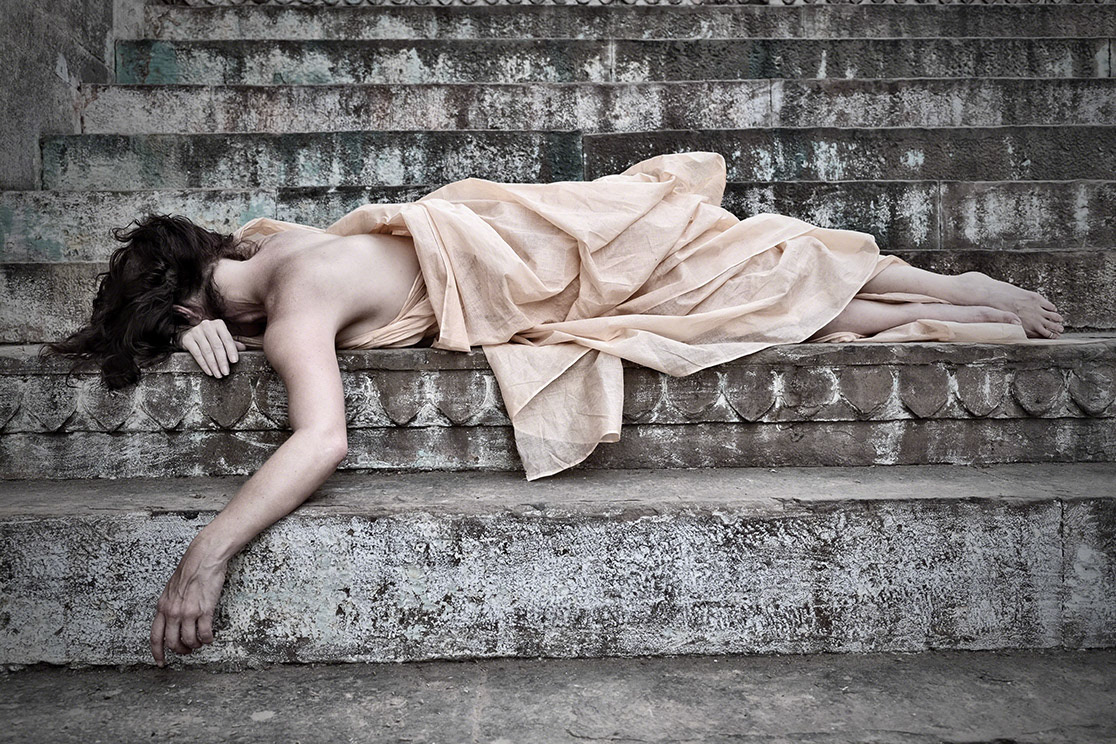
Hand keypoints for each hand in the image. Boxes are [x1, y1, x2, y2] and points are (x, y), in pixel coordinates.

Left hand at [150, 544, 227, 666]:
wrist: (204, 558)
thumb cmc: (190, 569)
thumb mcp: (171, 589)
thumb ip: (169, 605)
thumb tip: (170, 618)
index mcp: (162, 607)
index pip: (155, 637)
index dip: (157, 653)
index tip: (161, 662)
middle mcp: (172, 612)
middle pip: (172, 642)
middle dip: (180, 651)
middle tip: (187, 651)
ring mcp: (188, 612)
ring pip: (189, 641)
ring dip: (195, 645)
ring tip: (200, 642)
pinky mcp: (204, 610)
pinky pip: (204, 633)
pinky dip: (208, 639)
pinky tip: (210, 637)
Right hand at [177, 319, 246, 377]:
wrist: (189, 335)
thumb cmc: (209, 337)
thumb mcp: (221, 338)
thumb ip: (232, 343)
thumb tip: (243, 348)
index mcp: (218, 324)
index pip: (227, 339)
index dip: (231, 350)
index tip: (234, 361)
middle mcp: (207, 326)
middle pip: (217, 346)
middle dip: (222, 361)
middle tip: (226, 372)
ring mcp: (196, 332)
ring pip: (207, 351)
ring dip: (213, 365)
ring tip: (218, 374)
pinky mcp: (187, 339)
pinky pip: (197, 354)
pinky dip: (204, 364)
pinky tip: (209, 371)